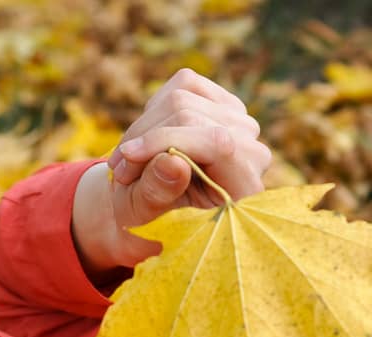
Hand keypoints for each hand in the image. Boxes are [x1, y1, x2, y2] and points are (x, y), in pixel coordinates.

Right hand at [72, 68, 272, 277]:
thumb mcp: (145, 215)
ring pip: (182, 98)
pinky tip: (149, 137)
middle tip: (119, 171)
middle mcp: (251, 150)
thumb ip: (158, 192)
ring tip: (128, 160)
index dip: (168, 142)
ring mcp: (240, 121)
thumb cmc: (149, 218)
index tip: (127, 158)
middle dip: (147, 140)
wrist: (150, 205)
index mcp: (244, 190)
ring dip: (144, 128)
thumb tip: (173, 161)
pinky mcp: (222, 99)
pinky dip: (154, 109)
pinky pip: (183, 84)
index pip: (217, 143)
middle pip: (194, 118)